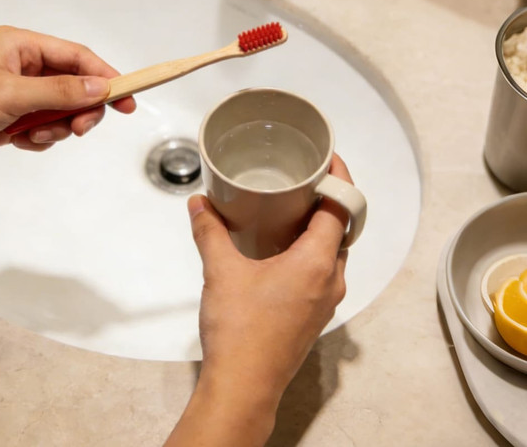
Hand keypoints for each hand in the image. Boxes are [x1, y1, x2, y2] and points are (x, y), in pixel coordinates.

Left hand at [0, 26, 135, 176]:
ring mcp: (18, 94)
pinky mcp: (12, 119)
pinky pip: (44, 128)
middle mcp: (23, 68)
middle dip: (80, 109)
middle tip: (81, 127)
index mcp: (22, 46)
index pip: (77, 57)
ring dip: (57, 127)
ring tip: (37, 135)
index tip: (128, 97)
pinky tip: (20, 141)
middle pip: (73, 86)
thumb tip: (100, 87)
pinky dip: (40, 138)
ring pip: (61, 111)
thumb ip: (61, 91)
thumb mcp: (12, 94)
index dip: (106, 76)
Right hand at [165, 155, 350, 446]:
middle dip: (329, 199)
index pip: (342, 208)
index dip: (340, 178)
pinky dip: (313, 249)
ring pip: (334, 251)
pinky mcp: (315, 315)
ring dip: (321, 227)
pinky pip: (323, 270)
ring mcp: (326, 300)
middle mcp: (330, 280)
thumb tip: (200, 204)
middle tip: (306, 177)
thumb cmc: (240, 330)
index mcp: (316, 263)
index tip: (329, 159)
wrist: (244, 386)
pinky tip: (284, 247)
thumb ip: (210, 232)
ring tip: (293, 207)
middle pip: (343, 228)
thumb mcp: (221, 271)